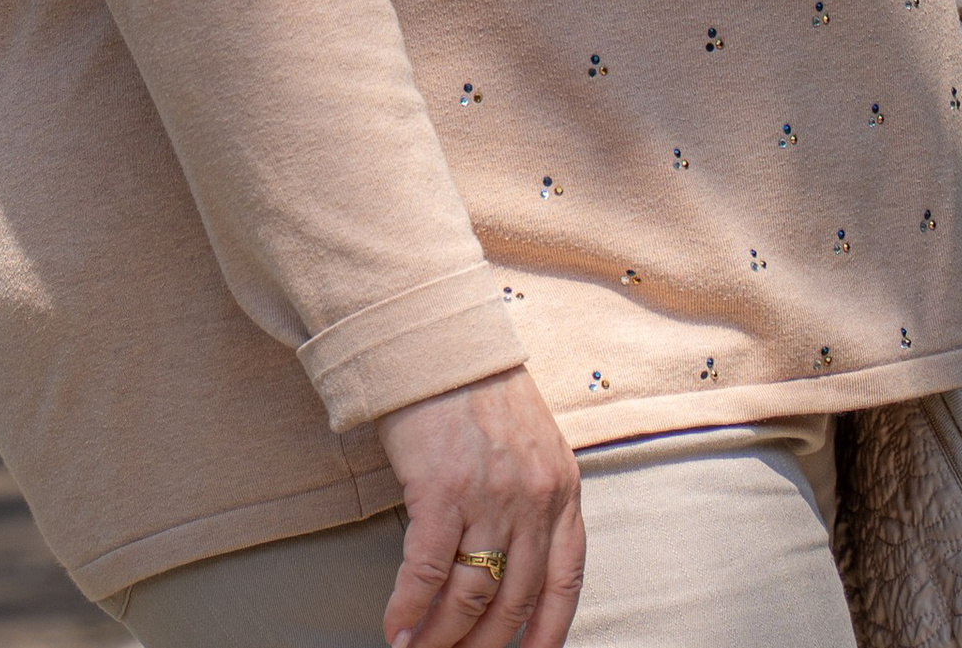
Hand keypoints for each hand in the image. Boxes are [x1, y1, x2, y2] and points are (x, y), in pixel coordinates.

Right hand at [377, 370, 583, 647]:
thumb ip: (533, 499)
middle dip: (485, 645)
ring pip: (472, 597)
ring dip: (441, 637)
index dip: (548, 633)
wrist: (438, 342)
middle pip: (515, 601)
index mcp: (562, 489)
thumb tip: (511, 566)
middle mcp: (534, 499)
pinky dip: (409, 608)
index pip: (565, 582)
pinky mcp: (442, 492)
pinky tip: (395, 628)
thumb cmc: (478, 391)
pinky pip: (428, 573)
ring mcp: (490, 497)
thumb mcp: (531, 444)